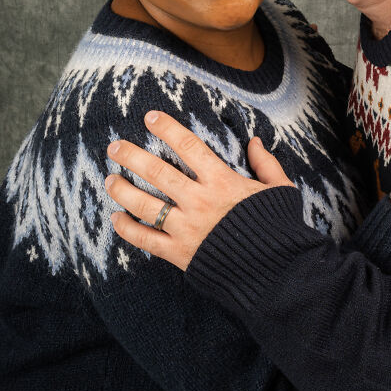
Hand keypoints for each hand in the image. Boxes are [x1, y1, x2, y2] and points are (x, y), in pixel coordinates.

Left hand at [105, 111, 293, 269]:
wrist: (276, 273)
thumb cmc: (279, 229)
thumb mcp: (281, 190)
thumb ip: (266, 164)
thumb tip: (254, 141)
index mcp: (222, 181)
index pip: (189, 146)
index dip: (167, 128)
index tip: (149, 118)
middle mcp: (199, 201)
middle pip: (157, 171)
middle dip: (132, 156)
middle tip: (114, 147)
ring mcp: (187, 228)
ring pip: (144, 204)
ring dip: (122, 189)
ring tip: (109, 179)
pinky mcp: (180, 254)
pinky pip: (145, 239)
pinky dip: (126, 229)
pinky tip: (116, 218)